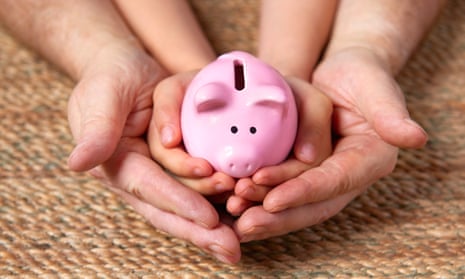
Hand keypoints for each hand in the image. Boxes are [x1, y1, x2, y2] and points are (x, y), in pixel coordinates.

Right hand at [66, 42, 239, 262]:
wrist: (125, 70)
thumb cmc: (112, 77)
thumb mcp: (103, 95)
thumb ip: (96, 129)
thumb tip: (78, 163)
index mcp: (113, 162)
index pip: (149, 188)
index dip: (179, 203)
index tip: (209, 219)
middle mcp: (133, 176)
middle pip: (167, 210)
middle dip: (198, 232)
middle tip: (231, 249)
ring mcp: (152, 175)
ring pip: (182, 206)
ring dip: (211, 221)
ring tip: (242, 228)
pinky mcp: (168, 170)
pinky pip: (191, 192)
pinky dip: (214, 204)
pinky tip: (237, 213)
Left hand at [234, 47, 427, 241]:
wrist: (342, 75)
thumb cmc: (362, 76)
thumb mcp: (376, 87)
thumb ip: (391, 113)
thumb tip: (415, 138)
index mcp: (371, 160)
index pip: (335, 181)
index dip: (304, 193)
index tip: (272, 200)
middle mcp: (348, 176)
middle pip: (313, 204)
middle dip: (278, 215)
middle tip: (244, 220)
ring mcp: (325, 177)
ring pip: (294, 203)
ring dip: (263, 210)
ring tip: (232, 211)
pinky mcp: (305, 174)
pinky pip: (282, 190)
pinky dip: (258, 198)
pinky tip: (232, 201)